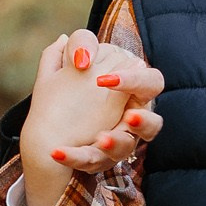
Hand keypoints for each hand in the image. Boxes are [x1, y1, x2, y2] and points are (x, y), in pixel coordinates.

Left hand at [19, 31, 165, 205]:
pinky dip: (74, 157)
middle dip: (143, 122)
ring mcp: (117, 144)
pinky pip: (90, 161)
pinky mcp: (97, 160)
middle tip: (129, 118)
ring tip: (102, 140)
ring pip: (126, 149)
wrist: (53, 122)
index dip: (136, 81)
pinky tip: (57, 152)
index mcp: (133, 92)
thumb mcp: (77, 60)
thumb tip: (78, 48)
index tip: (106, 79)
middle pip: (152, 125)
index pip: (152, 83)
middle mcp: (132, 121)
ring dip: (117, 144)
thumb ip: (81, 44)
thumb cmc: (77, 84)